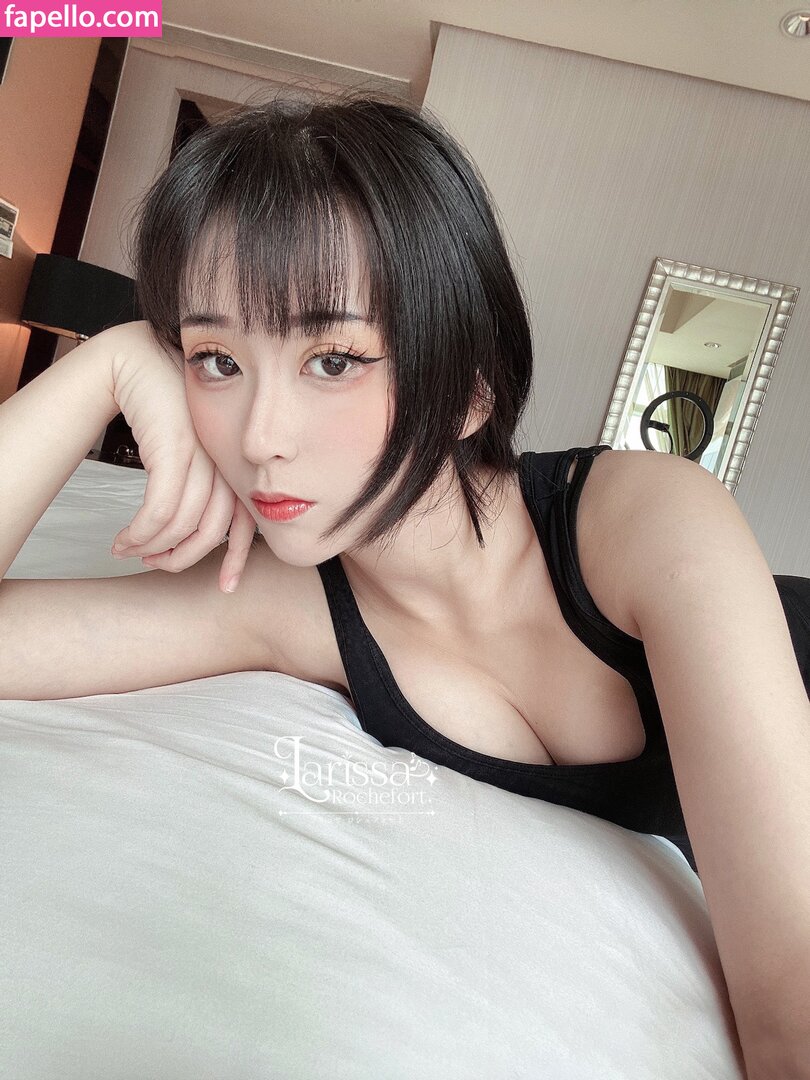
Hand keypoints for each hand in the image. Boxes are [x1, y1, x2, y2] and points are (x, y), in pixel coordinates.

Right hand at [95, 320, 254, 592]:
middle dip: (182, 558)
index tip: (225, 587)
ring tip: (129, 550)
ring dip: (151, 548)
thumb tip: (196, 537)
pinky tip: (123, 538)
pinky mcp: (176, 448)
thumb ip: (200, 488)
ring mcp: (203, 455)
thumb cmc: (163, 409)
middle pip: (212, 532)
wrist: (136, 362)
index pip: (248, 522)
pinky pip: (160, 509)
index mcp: (235, 465)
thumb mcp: (188, 453)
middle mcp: (225, 462)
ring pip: (182, 525)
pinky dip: (140, 533)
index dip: (239, 558)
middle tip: (154, 565)